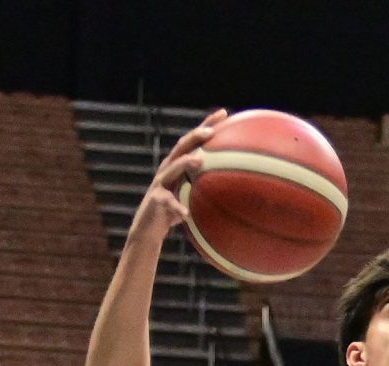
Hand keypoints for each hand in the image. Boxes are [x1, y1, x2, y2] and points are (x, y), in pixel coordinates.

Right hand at [135, 107, 225, 236]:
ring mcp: (160, 183)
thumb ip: (208, 186)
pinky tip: (186, 213)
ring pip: (172, 169)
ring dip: (185, 163)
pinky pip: (168, 203)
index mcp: (179, 164)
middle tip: (211, 132)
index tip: (224, 114)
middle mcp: (168, 169)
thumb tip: (240, 185)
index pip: (194, 140)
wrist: (149, 227)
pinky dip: (177, 208)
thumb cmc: (175, 210)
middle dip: (195, 136)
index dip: (207, 125)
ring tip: (198, 160)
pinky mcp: (156, 201)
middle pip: (181, 147)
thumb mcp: (192, 195)